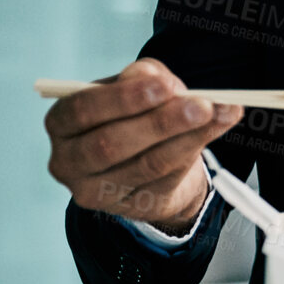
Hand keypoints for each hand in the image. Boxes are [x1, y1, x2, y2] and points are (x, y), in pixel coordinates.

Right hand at [44, 58, 242, 232]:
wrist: (148, 155)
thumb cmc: (135, 111)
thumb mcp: (138, 85)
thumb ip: (144, 76)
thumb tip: (155, 79)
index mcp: (61, 123)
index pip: (82, 111)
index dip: (122, 99)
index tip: (165, 86)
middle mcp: (68, 162)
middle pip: (111, 145)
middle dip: (161, 123)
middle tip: (202, 106)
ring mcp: (96, 191)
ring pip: (145, 166)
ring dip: (190, 138)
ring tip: (221, 114)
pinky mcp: (128, 207)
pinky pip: (165, 181)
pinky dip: (195, 153)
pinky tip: (217, 129)